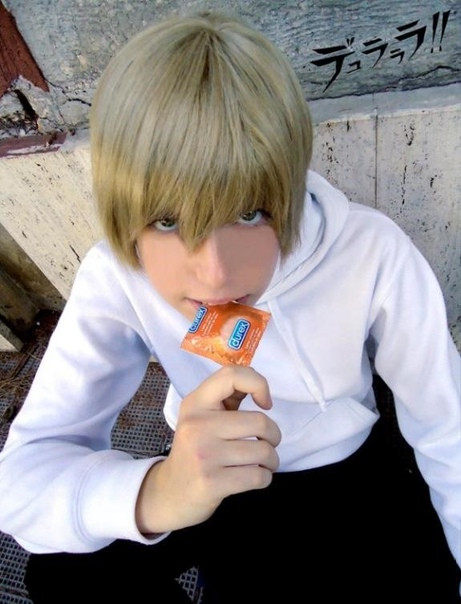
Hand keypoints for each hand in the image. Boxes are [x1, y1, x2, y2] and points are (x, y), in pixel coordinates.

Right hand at [136, 366, 280, 533]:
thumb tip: (260, 387)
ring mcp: (204, 455)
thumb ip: (228, 399)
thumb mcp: (203, 418)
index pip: (231, 376)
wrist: (170, 493)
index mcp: (195, 403)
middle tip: (267, 443)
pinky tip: (256, 477)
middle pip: (260, 422)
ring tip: (262, 463)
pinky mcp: (212, 483)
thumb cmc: (196, 450)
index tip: (265, 403)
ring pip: (263, 452)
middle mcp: (197, 425)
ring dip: (272, 460)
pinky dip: (265, 477)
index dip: (258, 384)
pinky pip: (259, 476)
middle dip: (274, 436)